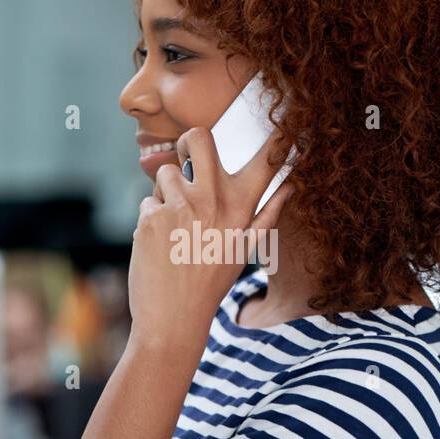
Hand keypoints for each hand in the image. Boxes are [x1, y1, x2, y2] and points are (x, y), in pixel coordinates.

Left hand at [127, 128, 291, 352]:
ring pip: (166, 172)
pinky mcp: (152, 217)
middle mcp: (214, 202)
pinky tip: (159, 246)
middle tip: (190, 159)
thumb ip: (266, 216)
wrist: (173, 320)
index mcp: (242, 209)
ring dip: (166, 192)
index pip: (266, 163)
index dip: (280, 139)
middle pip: (200, 137)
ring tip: (175, 227)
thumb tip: (291, 187)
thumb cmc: (210, 285)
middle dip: (191, 141)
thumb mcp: (244, 252)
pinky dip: (151, 220)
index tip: (291, 118)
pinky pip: (148, 201)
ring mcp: (181, 207)